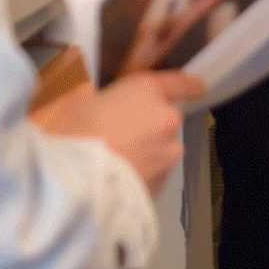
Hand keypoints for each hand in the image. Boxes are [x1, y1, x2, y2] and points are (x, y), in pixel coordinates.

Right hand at [34, 70, 205, 187]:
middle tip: (116, 135)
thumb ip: (94, 98)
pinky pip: (154, 174)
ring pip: (162, 150)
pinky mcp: (162, 184)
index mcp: (147, 92)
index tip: (198, 87)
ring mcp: (168, 156)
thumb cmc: (70, 136)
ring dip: (146, 153)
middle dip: (148, 126)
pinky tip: (116, 180)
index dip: (189, 84)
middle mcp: (166, 121)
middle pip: (165, 121)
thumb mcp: (73, 103)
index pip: (179, 83)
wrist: (74, 186)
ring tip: (114, 163)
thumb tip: (93, 101)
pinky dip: (140, 175)